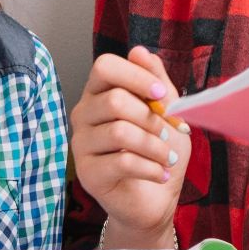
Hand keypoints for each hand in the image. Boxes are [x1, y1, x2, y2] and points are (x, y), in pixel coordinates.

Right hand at [70, 49, 186, 243]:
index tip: (161, 95)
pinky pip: (122, 162)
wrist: (155, 198)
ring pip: (120, 133)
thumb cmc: (158, 151)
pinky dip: (150, 168)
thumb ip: (155, 81)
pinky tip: (160, 174)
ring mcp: (81, 145)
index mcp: (100, 93)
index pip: (105, 66)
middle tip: (167, 132)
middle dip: (151, 118)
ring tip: (167, 157)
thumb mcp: (165, 112)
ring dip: (155, 146)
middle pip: (115, 101)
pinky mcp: (88, 174)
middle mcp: (84, 115)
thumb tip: (139, 51)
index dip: (136, 76)